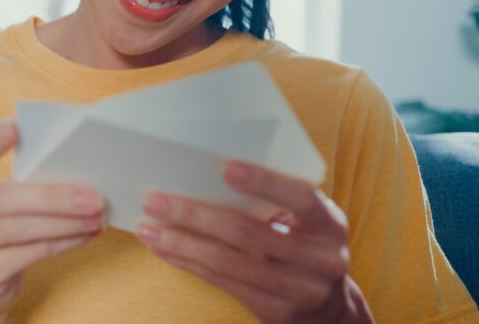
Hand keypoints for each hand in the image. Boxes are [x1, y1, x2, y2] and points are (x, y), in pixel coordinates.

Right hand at [0, 120, 104, 321]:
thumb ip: (22, 177)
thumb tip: (76, 166)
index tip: (15, 126)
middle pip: (0, 199)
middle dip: (51, 197)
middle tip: (93, 196)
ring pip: (16, 230)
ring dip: (64, 223)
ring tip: (96, 217)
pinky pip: (26, 255)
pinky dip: (61, 244)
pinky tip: (84, 235)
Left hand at [135, 160, 372, 322]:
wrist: (330, 308)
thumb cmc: (306, 245)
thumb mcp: (307, 221)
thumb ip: (276, 201)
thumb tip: (207, 171)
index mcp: (329, 223)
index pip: (299, 197)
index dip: (264, 183)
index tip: (226, 168)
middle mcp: (320, 258)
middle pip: (248, 233)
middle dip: (195, 215)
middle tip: (156, 200)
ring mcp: (298, 290)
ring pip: (228, 262)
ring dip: (182, 243)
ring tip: (149, 228)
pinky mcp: (274, 311)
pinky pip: (221, 283)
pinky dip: (188, 263)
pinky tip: (165, 250)